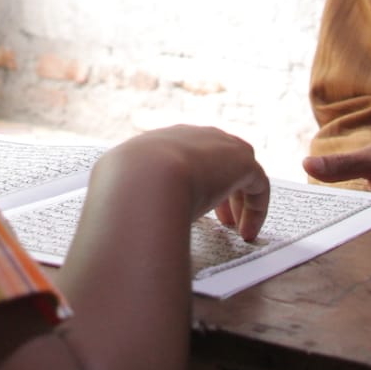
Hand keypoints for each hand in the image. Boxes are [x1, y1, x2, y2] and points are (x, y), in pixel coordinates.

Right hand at [109, 125, 271, 240]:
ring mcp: (220, 144)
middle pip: (218, 159)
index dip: (194, 181)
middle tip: (222, 220)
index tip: (195, 209)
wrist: (144, 176)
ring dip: (239, 200)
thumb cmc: (126, 187)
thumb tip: (112, 217)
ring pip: (241, 171)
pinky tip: (246, 233)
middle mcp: (194, 136)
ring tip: (237, 230)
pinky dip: (255, 209)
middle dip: (221, 190)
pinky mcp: (243, 161)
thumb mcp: (122, 188)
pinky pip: (258, 186)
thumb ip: (127, 197)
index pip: (187, 155)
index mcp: (163, 139)